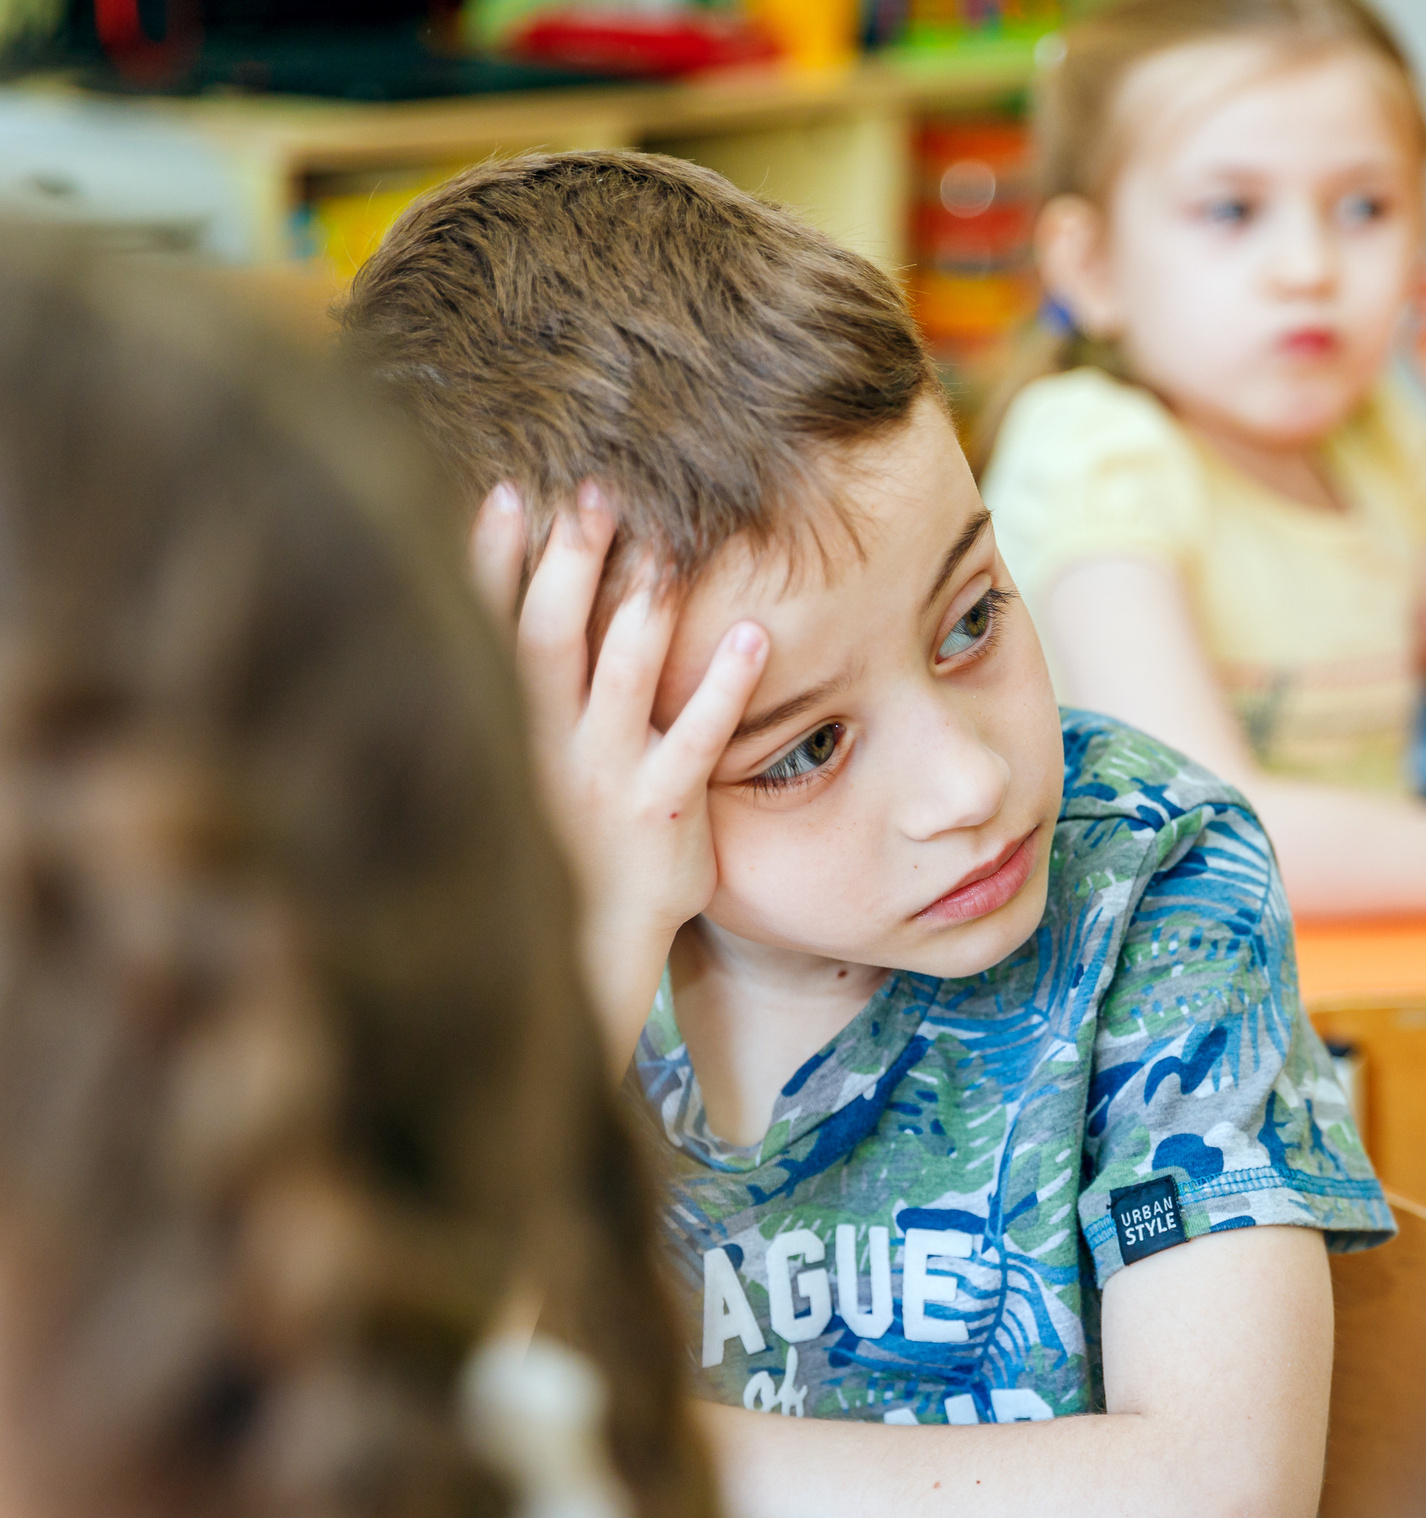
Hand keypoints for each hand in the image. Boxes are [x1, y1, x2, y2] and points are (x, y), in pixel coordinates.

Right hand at [469, 483, 770, 1055]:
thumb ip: (532, 683)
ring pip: (623, 677)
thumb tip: (523, 592)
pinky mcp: (664, 808)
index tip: (508, 491)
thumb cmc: (564, 830)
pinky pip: (696, 739)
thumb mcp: (527, 755)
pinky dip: (724, 687)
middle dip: (569, 562)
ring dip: (644, 608)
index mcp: (509, 722)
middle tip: (594, 490)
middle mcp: (547, 742)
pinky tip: (754, 636)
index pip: (493, 626)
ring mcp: (605, 774)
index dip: (494, 560)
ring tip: (668, 543)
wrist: (587, 941)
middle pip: (550, 636)